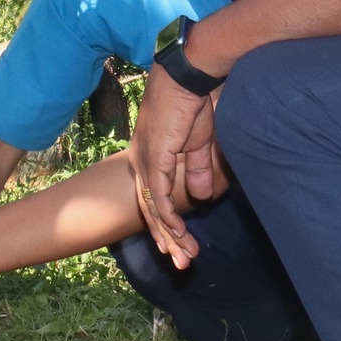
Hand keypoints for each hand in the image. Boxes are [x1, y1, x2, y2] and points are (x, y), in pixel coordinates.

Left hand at [125, 67, 226, 268]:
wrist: (188, 77)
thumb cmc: (193, 103)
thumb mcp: (198, 143)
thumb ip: (197, 169)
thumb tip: (200, 195)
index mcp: (149, 156)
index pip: (153, 198)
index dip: (165, 224)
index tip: (179, 244)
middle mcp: (140, 161)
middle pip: (150, 209)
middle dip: (167, 239)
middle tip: (181, 263)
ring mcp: (144, 160)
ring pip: (152, 208)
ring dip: (170, 236)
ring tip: (183, 258)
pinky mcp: (153, 157)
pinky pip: (157, 195)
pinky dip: (167, 217)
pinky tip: (177, 234)